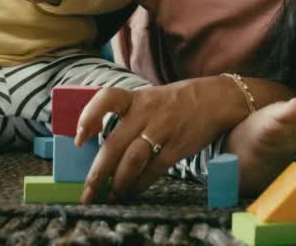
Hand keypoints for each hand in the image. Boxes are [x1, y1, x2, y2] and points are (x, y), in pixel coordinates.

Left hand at [74, 78, 243, 202]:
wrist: (217, 99)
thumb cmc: (175, 102)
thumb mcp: (149, 98)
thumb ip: (127, 116)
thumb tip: (101, 145)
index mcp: (136, 98)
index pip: (107, 98)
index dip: (88, 116)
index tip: (78, 139)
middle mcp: (146, 112)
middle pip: (114, 143)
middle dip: (98, 172)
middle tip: (87, 193)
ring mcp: (162, 129)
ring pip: (133, 160)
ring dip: (119, 182)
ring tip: (110, 196)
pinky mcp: (178, 146)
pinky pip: (154, 169)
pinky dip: (140, 184)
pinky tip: (132, 192)